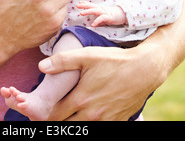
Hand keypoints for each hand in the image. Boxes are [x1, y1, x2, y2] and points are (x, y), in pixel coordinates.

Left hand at [38, 45, 157, 120]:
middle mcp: (92, 114)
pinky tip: (90, 115)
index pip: (55, 115)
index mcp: (81, 99)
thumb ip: (62, 61)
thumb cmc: (114, 61)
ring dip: (75, 123)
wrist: (144, 69)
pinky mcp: (118, 122)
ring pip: (83, 129)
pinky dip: (92, 124)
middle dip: (59, 120)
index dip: (47, 113)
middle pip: (67, 126)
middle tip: (55, 112)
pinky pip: (100, 129)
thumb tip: (41, 66)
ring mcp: (106, 120)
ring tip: (71, 113)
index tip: (44, 107)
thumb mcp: (87, 55)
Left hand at [77, 2, 126, 26]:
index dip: (85, 4)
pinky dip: (97, 21)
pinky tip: (92, 24)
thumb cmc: (113, 16)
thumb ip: (98, 20)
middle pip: (91, 6)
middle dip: (84, 5)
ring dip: (88, 11)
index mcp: (100, 8)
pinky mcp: (108, 17)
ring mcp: (105, 12)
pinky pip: (101, 18)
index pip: (92, 5)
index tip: (79, 3)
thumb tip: (92, 24)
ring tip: (81, 13)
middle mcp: (101, 9)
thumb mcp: (104, 17)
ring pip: (95, 10)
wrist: (123, 15)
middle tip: (77, 5)